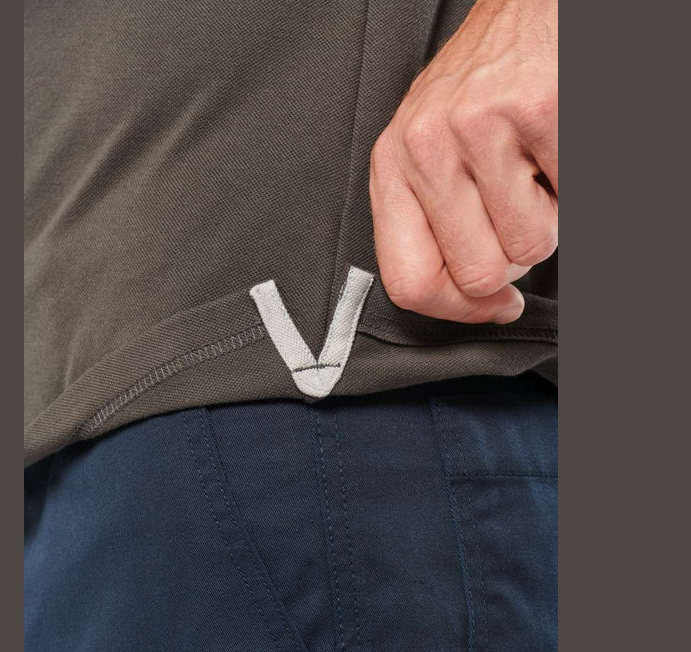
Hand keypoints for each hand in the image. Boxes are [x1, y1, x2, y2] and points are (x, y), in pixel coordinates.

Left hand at [369, 0, 557, 323]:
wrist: (523, 13)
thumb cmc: (477, 95)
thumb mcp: (428, 160)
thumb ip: (434, 230)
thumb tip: (483, 303)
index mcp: (391, 170)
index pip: (408, 282)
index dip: (458, 310)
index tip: (494, 304)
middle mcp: (423, 147)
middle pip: (478, 274)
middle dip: (512, 259)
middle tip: (517, 215)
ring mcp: (477, 126)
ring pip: (530, 245)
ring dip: (546, 219)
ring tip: (532, 172)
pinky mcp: (535, 107)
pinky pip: (571, 199)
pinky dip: (572, 186)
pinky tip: (551, 148)